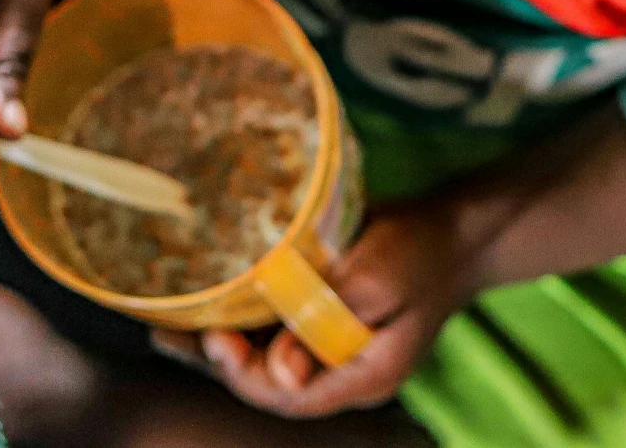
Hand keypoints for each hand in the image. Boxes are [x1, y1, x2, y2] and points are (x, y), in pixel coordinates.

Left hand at [152, 201, 471, 416]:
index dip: (244, 374)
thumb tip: (277, 370)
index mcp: (360, 376)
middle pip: (268, 380)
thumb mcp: (377, 280)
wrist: (457, 228)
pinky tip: (206, 298)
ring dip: (219, 337)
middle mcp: (340, 370)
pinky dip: (242, 314)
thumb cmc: (422, 249)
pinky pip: (276, 326)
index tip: (216, 338)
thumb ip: (327, 322)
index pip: (290, 397)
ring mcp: (332, 345)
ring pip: (265, 354)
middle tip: (169, 328)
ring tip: (167, 318)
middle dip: (216, 357)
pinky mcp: (324, 316)